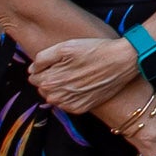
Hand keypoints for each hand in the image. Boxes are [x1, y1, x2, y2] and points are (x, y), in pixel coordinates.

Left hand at [28, 32, 142, 110]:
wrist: (122, 61)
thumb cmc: (95, 51)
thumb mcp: (66, 46)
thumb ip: (43, 58)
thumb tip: (32, 69)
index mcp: (50, 81)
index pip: (33, 78)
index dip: (44, 68)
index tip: (57, 62)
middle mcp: (57, 96)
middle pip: (43, 89)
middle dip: (50, 79)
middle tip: (67, 67)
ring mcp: (70, 104)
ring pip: (54, 98)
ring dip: (60, 88)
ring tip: (75, 76)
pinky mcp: (82, 108)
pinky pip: (67, 105)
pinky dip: (71, 96)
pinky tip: (81, 85)